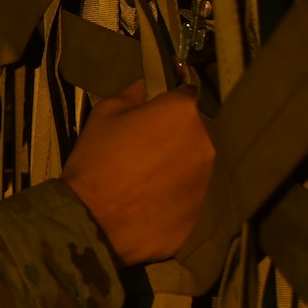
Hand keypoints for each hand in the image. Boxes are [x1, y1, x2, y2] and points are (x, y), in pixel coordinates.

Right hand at [62, 80, 214, 264]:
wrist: (94, 220)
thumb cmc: (96, 161)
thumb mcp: (103, 118)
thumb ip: (129, 97)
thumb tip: (143, 86)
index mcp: (183, 111)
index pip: (189, 94)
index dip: (173, 104)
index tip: (160, 115)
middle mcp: (208, 140)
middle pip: (202, 130)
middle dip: (184, 135)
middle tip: (157, 150)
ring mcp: (213, 177)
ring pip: (205, 163)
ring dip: (188, 165)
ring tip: (160, 178)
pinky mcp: (209, 208)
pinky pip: (201, 194)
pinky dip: (187, 194)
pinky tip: (164, 201)